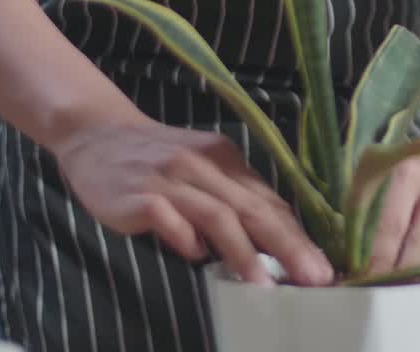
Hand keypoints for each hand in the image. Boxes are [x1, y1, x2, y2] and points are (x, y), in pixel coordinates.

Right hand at [51, 118, 333, 286]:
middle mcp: (203, 165)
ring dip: (244, 252)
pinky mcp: (138, 194)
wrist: (97, 134)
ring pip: (217, 214)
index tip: (323, 268)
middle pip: (253, 208)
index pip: (269, 202)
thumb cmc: (158, 160)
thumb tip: (273, 242)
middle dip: (287, 246)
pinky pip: (167, 216)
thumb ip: (234, 199)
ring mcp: (170, 178)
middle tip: (313, 277)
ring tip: (265, 285)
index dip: (299, 236)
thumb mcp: (203, 170)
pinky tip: (196, 256)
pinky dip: (184, 237)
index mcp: (226, 158)